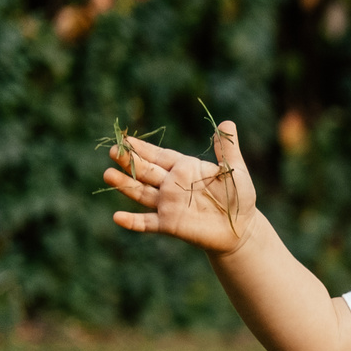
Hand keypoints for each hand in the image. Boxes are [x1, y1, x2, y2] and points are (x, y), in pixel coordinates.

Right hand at [105, 122, 258, 255]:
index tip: (126, 139)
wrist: (242, 228)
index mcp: (184, 168)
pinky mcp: (169, 224)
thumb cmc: (239, 197)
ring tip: (108, 174)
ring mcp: (168, 205)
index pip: (159, 156)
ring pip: (141, 193)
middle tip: (113, 150)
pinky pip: (147, 223)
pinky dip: (132, 221)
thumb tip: (227, 122)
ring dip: (125, 185)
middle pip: (145, 171)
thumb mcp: (235, 171)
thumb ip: (228, 150)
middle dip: (129, 161)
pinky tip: (117, 217)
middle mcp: (171, 185)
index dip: (143, 148)